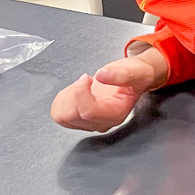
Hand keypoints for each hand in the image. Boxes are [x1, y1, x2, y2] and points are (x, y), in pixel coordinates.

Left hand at [50, 53, 166, 131]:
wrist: (133, 79)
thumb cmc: (136, 76)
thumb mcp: (136, 71)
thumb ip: (121, 74)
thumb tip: (102, 75)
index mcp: (116, 114)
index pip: (89, 112)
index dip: (81, 93)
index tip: (85, 77)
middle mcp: (101, 123)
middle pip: (72, 116)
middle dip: (73, 94)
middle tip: (86, 79)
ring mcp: (89, 123)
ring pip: (62, 117)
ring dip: (67, 97)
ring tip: (82, 85)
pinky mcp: (78, 120)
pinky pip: (58, 114)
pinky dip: (61, 100)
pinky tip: (76, 91)